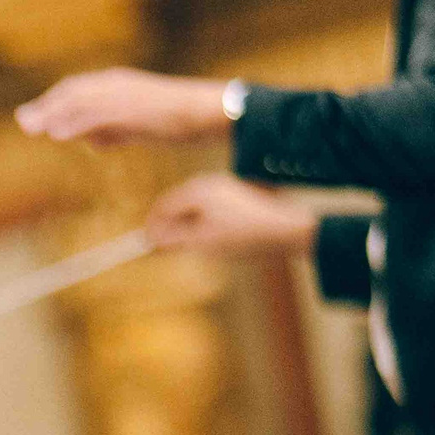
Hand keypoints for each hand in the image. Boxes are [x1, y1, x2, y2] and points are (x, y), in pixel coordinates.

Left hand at [16, 69, 231, 145]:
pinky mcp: (132, 110)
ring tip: (31, 128)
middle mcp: (116, 84)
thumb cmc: (175, 120)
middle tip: (23, 122)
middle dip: (46, 107)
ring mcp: (123, 96)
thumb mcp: (137, 124)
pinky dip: (75, 124)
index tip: (34, 116)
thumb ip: (112, 130)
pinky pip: (97, 116)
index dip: (53, 102)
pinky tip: (58, 134)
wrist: (204, 113)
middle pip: (72, 93)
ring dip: (53, 115)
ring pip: (80, 103)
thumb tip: (92, 142)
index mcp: (117, 83)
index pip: (76, 89)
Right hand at [142, 172, 319, 255]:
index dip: (152, 229)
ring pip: (194, 211)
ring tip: (193, 249)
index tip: (147, 248)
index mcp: (197, 190)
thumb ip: (173, 241)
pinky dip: (204, 225)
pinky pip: (210, 211)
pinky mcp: (237, 197)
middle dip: (170, 229)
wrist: (287, 229)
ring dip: (188, 229)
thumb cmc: (245, 235)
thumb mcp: (203, 243)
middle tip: (166, 252)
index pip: (163, 208)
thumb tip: (152, 242)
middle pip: (177, 207)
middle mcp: (208, 183)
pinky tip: (216, 241)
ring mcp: (224, 188)